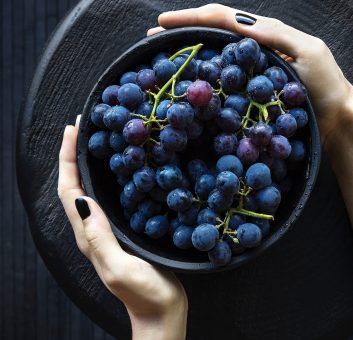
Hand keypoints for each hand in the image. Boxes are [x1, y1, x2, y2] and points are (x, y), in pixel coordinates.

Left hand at [58, 116, 187, 339]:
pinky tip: (124, 168)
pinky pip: (109, 198)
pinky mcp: (124, 231)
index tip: (73, 130)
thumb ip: (99, 237)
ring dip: (88, 163)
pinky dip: (109, 178)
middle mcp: (93, 230)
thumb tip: (82, 198)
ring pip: (91, 190)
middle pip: (75, 185)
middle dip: (74, 154)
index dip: (67, 159)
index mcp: (88, 235)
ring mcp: (108, 231)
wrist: (161, 311)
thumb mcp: (119, 267)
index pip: (69, 190)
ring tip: (99, 139)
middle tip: (84, 126)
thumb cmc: (143, 293)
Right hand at [148, 3, 352, 145]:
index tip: (162, 24)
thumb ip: (277, 37)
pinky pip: (225, 84)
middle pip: (212, 34)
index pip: (223, 19)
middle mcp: (255, 50)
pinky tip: (191, 87)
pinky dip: (205, 81)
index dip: (192, 19)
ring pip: (216, 58)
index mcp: (267, 35)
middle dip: (182, 33)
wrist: (338, 120)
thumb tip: (240, 26)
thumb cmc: (328, 86)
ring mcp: (253, 73)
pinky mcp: (253, 94)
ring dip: (188, 55)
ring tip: (162, 60)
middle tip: (152, 40)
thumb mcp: (308, 52)